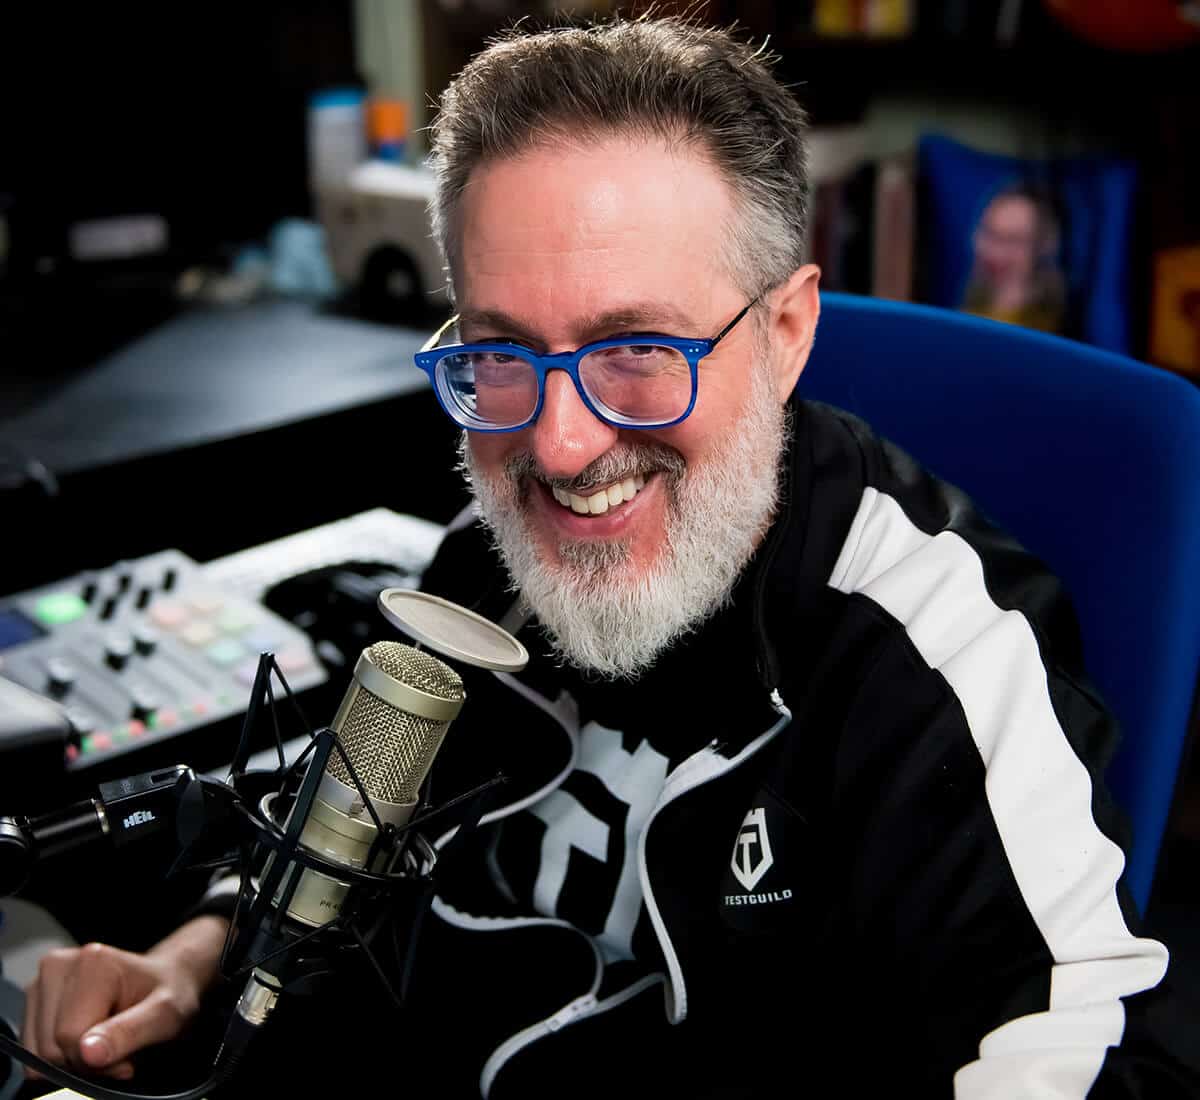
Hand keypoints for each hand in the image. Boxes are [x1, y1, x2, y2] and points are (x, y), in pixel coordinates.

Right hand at [21, 914, 228, 1079]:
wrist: (169, 978)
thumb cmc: (171, 994)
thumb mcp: (166, 1015)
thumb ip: (129, 1032)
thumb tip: (88, 1053)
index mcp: (93, 963)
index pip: (71, 1037)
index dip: (100, 1060)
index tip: (128, 1055)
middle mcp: (59, 965)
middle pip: (50, 1047)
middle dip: (84, 1061)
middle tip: (119, 1048)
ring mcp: (42, 981)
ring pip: (37, 1053)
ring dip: (71, 1060)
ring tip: (105, 1040)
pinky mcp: (35, 999)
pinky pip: (31, 1051)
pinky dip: (58, 1056)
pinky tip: (87, 1039)